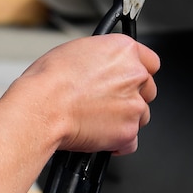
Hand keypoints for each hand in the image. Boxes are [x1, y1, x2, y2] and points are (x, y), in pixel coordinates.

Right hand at [10, 34, 159, 155]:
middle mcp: (134, 75)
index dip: (138, 72)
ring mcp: (134, 105)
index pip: (151, 61)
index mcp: (123, 50)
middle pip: (148, 90)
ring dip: (125, 119)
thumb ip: (101, 59)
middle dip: (131, 97)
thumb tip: (101, 67)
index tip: (130, 79)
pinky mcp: (127, 131)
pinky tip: (99, 136)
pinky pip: (131, 141)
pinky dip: (118, 142)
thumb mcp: (75, 51)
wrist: (41, 108)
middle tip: (107, 101)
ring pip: (141, 115)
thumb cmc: (48, 81)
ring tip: (97, 119)